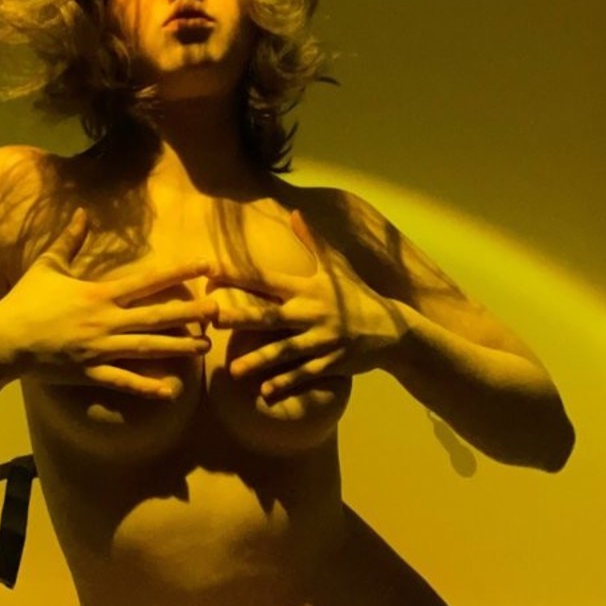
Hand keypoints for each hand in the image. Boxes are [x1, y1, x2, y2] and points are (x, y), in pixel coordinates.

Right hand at [0, 208, 217, 397]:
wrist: (2, 339)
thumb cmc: (24, 300)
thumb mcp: (48, 265)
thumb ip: (70, 240)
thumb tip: (82, 212)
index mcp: (100, 294)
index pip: (148, 280)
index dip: (178, 272)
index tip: (204, 266)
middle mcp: (106, 320)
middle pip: (157, 316)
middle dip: (190, 313)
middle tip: (218, 310)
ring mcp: (99, 349)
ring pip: (147, 348)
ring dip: (178, 348)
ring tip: (205, 347)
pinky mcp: (89, 372)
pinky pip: (123, 381)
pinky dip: (147, 386)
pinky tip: (171, 390)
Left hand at [210, 209, 407, 399]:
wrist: (393, 330)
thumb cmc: (358, 295)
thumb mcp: (337, 266)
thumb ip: (312, 241)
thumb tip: (295, 212)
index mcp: (308, 288)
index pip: (266, 280)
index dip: (239, 275)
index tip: (211, 271)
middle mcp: (312, 313)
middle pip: (270, 316)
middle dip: (241, 318)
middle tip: (213, 319)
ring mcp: (322, 340)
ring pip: (285, 352)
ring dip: (259, 361)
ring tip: (234, 369)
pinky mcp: (332, 363)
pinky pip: (305, 374)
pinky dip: (286, 383)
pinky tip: (266, 393)